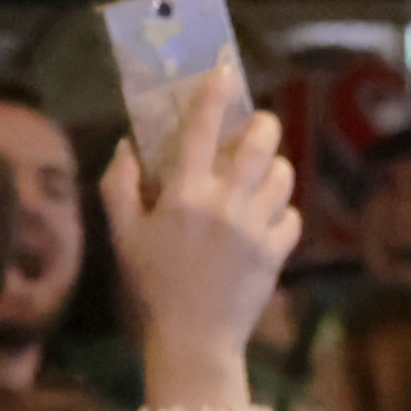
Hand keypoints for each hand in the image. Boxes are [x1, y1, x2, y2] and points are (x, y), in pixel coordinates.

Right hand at [107, 64, 299, 406]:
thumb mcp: (123, 238)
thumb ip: (119, 188)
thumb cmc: (151, 288)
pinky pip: (292, 215)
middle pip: (259, 144)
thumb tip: (126, 146)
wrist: (194, 340)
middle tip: (257, 126)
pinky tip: (265, 221)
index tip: (223, 69)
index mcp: (182, 196)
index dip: (212, 95)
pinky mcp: (279, 251)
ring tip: (262, 175)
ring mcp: (256, 227)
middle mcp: (224, 204)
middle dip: (263, 125)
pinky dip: (282, 212)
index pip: (199, 132)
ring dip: (274, 167)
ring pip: (282, 176)